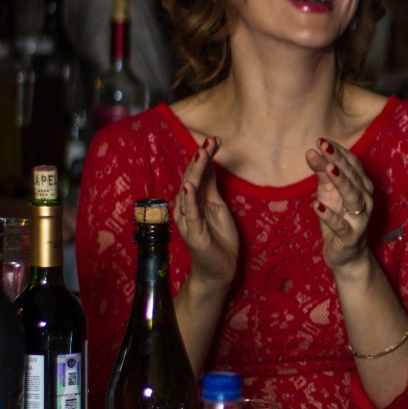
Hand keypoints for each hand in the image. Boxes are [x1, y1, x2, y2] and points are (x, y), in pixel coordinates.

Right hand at [175, 135, 238, 287]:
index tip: (213, 140)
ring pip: (190, 192)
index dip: (204, 157)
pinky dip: (189, 199)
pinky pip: (191, 213)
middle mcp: (186, 208)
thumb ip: (211, 187)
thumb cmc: (219, 237)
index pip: (197, 174)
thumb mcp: (218, 207)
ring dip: (195, 173)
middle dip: (200, 159)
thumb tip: (208, 162)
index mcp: (193, 200)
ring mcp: (188, 220)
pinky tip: (189, 186)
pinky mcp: (194, 233)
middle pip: (192, 178)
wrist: (221, 268)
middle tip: (209, 141)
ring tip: (201, 155)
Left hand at [306, 136, 376, 273]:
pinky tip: (317, 205)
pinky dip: (329, 216)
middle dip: (338, 161)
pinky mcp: (350, 236)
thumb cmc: (339, 219)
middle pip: (353, 177)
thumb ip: (322, 174)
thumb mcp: (328, 193)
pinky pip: (340, 225)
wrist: (347, 255)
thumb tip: (312, 152)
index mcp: (361, 187)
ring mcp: (359, 218)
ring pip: (353, 197)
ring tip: (328, 169)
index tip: (322, 140)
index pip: (352, 165)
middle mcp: (365, 199)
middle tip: (323, 146)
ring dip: (341, 182)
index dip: (338, 152)